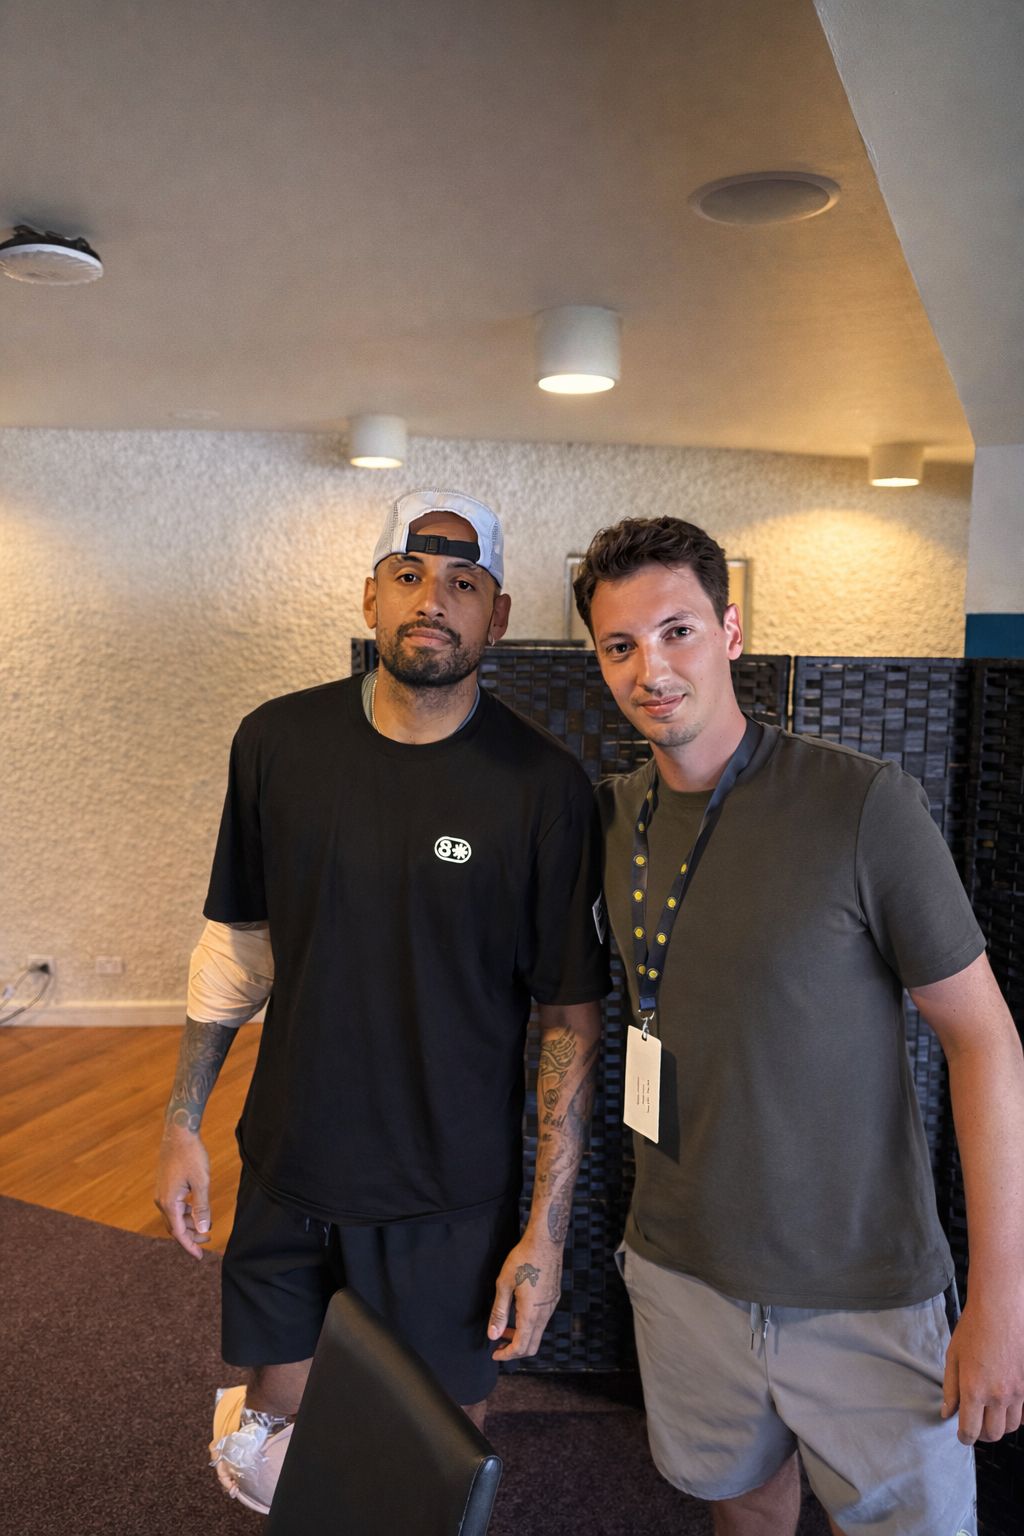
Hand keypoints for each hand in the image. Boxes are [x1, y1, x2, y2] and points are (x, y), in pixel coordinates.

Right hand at [154, 1124, 212, 1258]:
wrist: (179, 1133)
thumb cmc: (191, 1156)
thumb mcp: (201, 1183)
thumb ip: (202, 1208)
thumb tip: (204, 1230)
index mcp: (169, 1203)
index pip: (179, 1233)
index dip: (190, 1246)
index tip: (200, 1257)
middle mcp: (161, 1201)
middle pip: (175, 1228)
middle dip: (191, 1236)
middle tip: (207, 1240)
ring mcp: (162, 1193)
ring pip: (175, 1217)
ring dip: (189, 1224)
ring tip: (207, 1225)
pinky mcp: (165, 1186)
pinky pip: (174, 1207)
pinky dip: (185, 1213)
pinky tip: (197, 1209)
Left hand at [487, 1231, 563, 1360]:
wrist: (546, 1241)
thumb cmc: (523, 1259)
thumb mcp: (504, 1284)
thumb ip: (499, 1312)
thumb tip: (492, 1335)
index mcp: (531, 1313)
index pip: (521, 1346)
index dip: (506, 1354)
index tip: (494, 1353)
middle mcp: (544, 1313)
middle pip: (532, 1346)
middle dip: (514, 1350)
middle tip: (499, 1344)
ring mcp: (551, 1306)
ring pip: (538, 1333)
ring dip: (521, 1336)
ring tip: (505, 1328)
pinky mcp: (553, 1298)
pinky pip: (542, 1320)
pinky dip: (529, 1325)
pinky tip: (517, 1313)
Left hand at [941, 1294, 1023, 1442]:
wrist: (1001, 1309)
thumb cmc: (973, 1329)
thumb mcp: (953, 1357)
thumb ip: (950, 1388)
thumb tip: (947, 1412)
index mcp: (973, 1389)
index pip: (970, 1431)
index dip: (964, 1438)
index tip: (962, 1435)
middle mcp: (997, 1395)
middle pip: (992, 1434)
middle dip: (981, 1435)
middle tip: (974, 1426)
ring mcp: (1017, 1392)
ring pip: (1010, 1427)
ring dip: (998, 1427)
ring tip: (988, 1416)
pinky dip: (1015, 1417)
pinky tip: (1005, 1406)